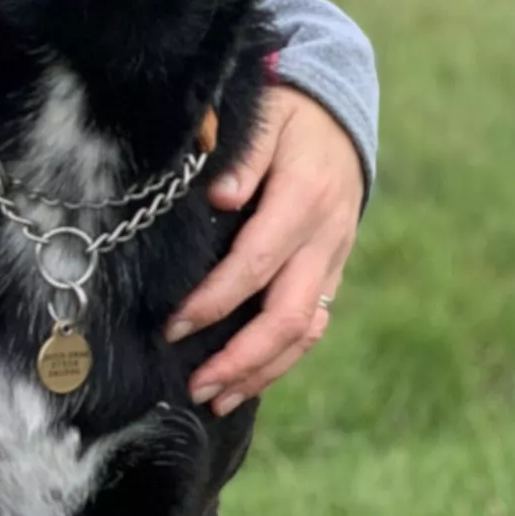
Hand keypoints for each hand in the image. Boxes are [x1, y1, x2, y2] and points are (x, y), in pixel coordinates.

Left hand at [163, 83, 363, 414]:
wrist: (339, 119)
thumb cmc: (288, 118)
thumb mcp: (267, 117)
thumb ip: (245, 156)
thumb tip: (220, 198)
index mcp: (304, 198)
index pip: (257, 263)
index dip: (216, 300)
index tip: (175, 324)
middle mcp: (324, 239)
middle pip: (288, 315)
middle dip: (240, 357)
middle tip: (195, 383)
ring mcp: (333, 261)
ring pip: (305, 331)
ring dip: (261, 371)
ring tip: (215, 397)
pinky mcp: (332, 274)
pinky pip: (312, 326)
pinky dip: (282, 359)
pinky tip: (248, 380)